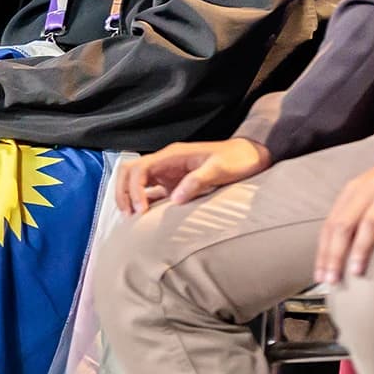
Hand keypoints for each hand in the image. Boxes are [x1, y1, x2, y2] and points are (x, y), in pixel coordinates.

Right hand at [115, 138, 270, 214]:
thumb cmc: (237, 159)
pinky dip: (143, 201)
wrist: (251, 156)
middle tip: (128, 215)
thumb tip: (175, 199)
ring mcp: (169, 172)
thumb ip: (197, 181)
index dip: (134, 190)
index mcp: (172, 155)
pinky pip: (151, 191)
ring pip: (136, 180)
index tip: (140, 211)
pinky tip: (144, 217)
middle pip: (130, 171)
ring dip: (128, 195)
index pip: (139, 169)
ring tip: (131, 217)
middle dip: (123, 191)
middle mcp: (165, 162)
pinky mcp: (175, 183)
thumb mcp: (220, 168)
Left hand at [314, 136, 373, 284]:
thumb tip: (341, 253)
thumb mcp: (368, 194)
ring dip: (361, 247)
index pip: (330, 226)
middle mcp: (366, 191)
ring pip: (370, 221)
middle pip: (344, 225)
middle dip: (335, 254)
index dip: (323, 252)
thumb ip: (356, 216)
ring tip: (356, 272)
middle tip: (332, 281)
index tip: (319, 278)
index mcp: (352, 193)